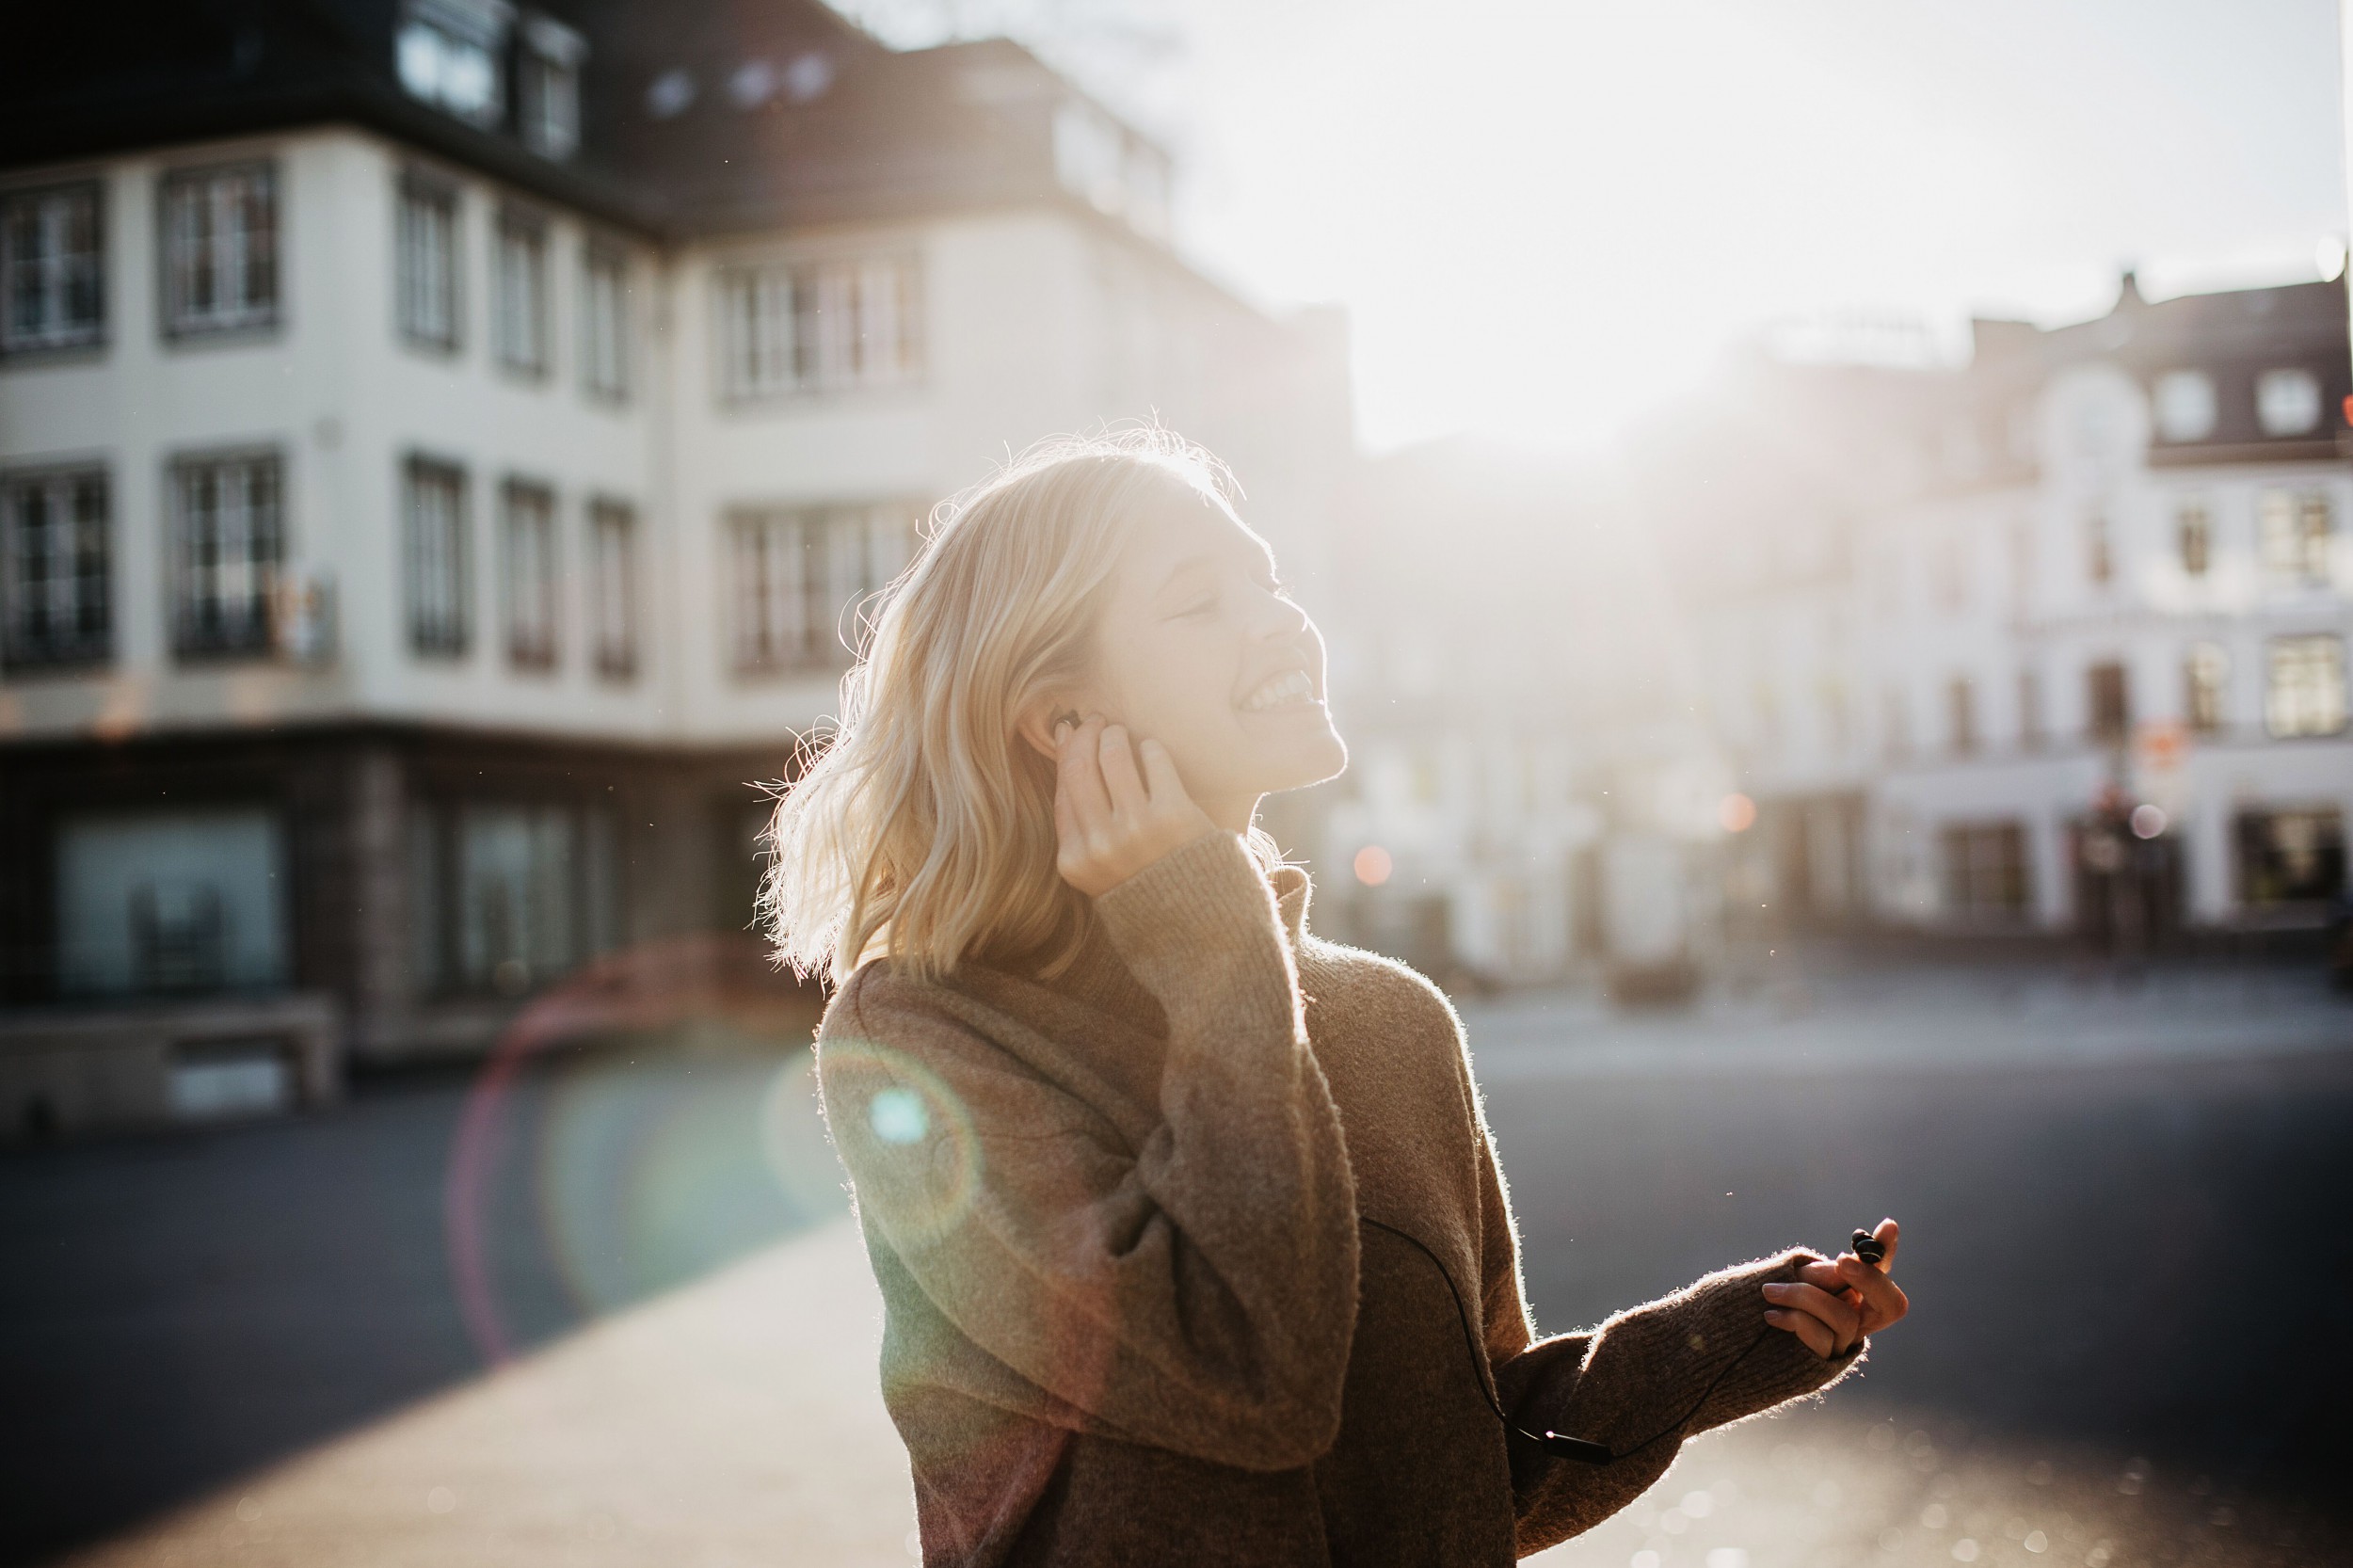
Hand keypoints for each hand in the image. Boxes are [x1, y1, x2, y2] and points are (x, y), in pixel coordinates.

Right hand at [1053, 714, 1219, 896]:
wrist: (1199, 920)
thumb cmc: (1145, 884)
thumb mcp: (1098, 866)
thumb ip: (1079, 818)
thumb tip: (1067, 741)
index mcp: (1075, 861)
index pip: (1062, 789)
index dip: (1065, 752)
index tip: (1071, 731)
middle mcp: (1101, 845)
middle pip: (1080, 766)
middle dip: (1086, 734)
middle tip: (1096, 721)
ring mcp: (1137, 830)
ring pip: (1113, 754)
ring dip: (1116, 734)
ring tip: (1122, 733)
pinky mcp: (1174, 815)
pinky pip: (1154, 759)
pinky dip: (1150, 747)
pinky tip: (1152, 751)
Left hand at [1761, 1217, 1907, 1358]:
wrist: (1743, 1333)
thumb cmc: (1774, 1297)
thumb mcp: (1798, 1277)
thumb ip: (1826, 1273)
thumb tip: (1850, 1261)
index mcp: (1854, 1291)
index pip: (1880, 1270)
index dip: (1888, 1251)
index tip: (1888, 1225)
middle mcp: (1858, 1319)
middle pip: (1892, 1306)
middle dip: (1869, 1279)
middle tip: (1842, 1260)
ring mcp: (1843, 1342)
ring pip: (1845, 1316)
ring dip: (1804, 1297)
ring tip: (1770, 1292)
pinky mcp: (1824, 1359)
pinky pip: (1820, 1335)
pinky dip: (1793, 1319)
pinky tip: (1771, 1315)